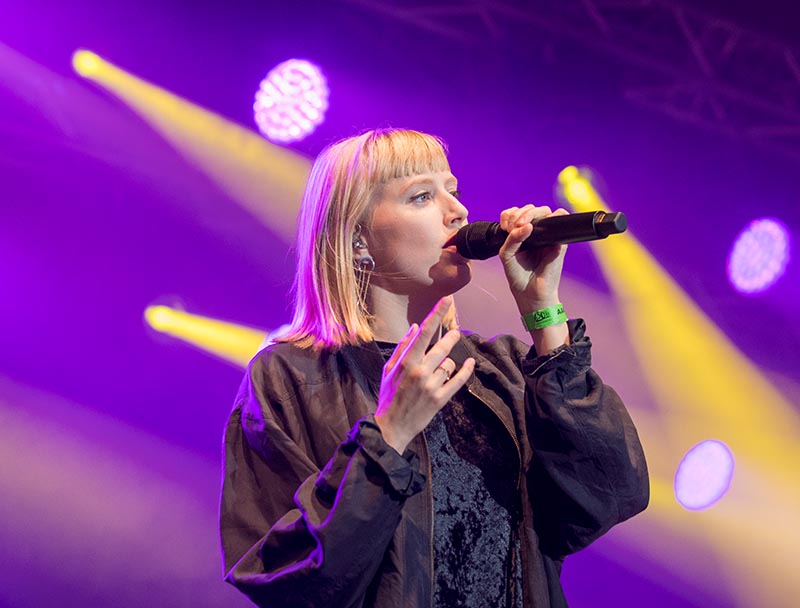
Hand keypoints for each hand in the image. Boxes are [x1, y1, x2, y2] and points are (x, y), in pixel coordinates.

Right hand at [374, 298, 475, 453]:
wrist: (392, 425)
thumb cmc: (389, 394)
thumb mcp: (389, 368)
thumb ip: (403, 347)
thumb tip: (414, 327)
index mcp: (406, 362)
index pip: (424, 332)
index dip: (437, 314)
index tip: (447, 299)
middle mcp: (420, 371)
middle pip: (443, 347)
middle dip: (451, 338)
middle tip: (455, 332)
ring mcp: (431, 385)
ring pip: (449, 364)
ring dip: (447, 363)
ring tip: (437, 371)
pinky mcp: (440, 398)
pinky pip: (458, 380)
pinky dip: (466, 371)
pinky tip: (470, 364)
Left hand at [497, 204, 568, 310]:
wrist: (531, 293)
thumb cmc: (518, 275)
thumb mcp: (507, 255)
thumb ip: (512, 239)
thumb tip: (527, 226)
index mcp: (521, 234)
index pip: (517, 213)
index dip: (511, 214)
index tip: (505, 226)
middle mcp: (535, 232)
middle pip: (530, 209)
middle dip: (520, 213)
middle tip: (513, 227)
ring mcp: (548, 236)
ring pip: (544, 211)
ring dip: (530, 213)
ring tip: (522, 226)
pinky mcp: (559, 241)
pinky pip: (561, 220)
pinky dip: (551, 217)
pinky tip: (535, 228)